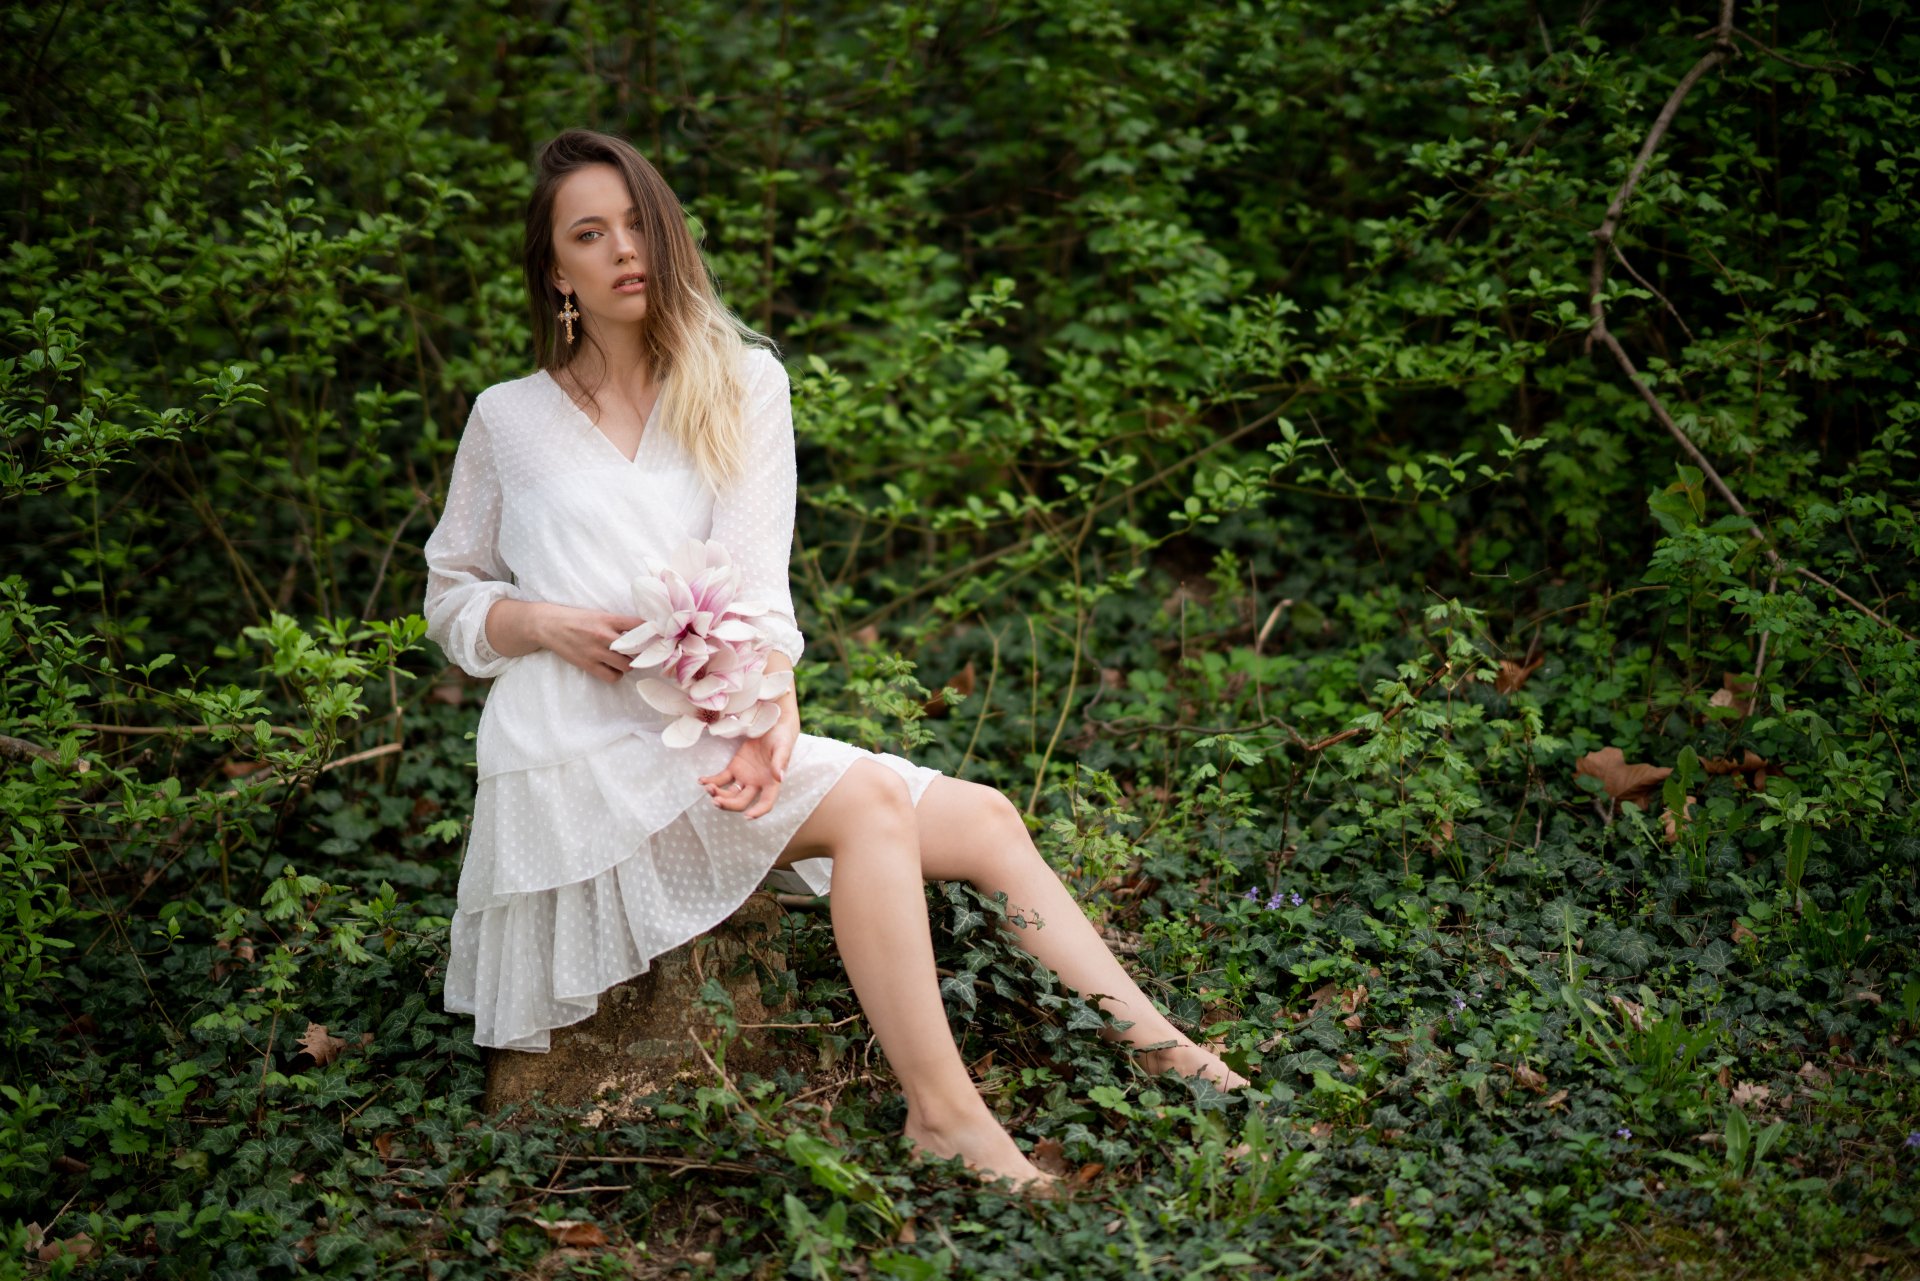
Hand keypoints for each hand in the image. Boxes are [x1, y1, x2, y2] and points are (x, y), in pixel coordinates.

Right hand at [527, 602, 645, 683]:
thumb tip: (642, 630)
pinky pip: (611, 677)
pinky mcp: (588, 665)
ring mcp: (596, 652)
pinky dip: (616, 675)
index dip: (652, 631)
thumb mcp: (598, 614)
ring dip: (630, 665)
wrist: (549, 625)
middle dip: (641, 652)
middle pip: (637, 649)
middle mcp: (604, 636)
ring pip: (627, 666)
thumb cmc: (575, 618)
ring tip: (625, 660)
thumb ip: (617, 623)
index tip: (657, 635)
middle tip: (640, 652)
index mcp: (609, 619)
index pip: (640, 625)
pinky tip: (613, 669)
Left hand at [699, 707, 798, 819]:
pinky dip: (711, 781)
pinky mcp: (735, 767)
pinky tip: (702, 781)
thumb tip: (779, 778)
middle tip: (716, 800)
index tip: (748, 816)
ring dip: (718, 794)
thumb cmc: (782, 736)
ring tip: (707, 787)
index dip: (758, 811)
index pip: (766, 802)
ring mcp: (744, 777)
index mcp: (771, 782)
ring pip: (729, 793)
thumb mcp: (783, 747)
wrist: (773, 722)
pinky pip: (721, 778)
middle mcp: (757, 784)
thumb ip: (780, 762)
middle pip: (741, 801)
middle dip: (728, 804)